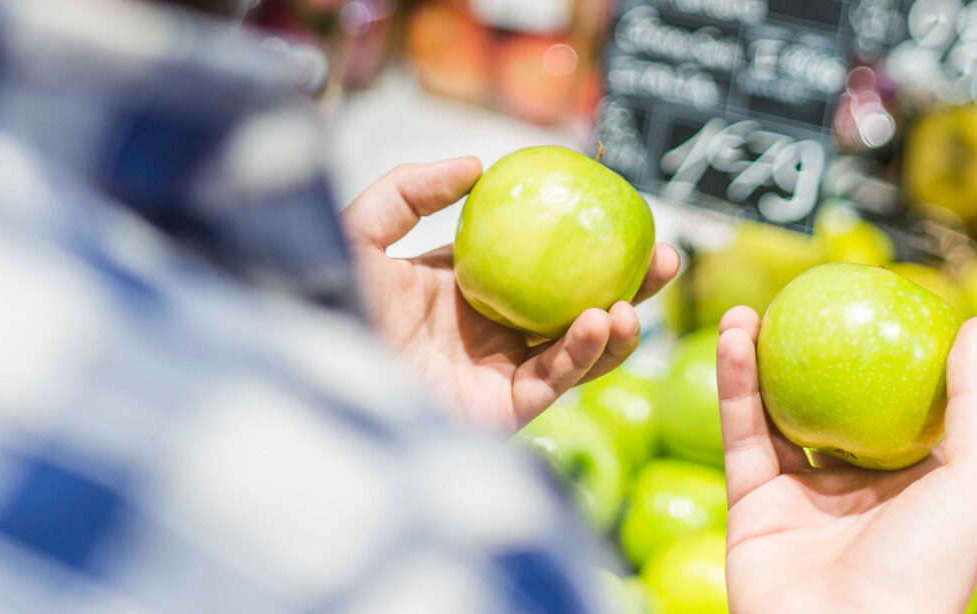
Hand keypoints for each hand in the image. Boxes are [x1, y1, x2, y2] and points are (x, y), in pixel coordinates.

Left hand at [340, 157, 678, 430]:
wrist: (312, 370)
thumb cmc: (325, 302)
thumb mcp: (362, 230)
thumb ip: (412, 189)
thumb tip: (477, 163)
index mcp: (466, 289)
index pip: (539, 263)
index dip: (583, 243)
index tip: (622, 213)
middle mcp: (490, 332)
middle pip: (574, 305)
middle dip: (625, 285)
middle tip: (663, 257)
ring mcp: (498, 372)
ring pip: (577, 350)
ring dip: (617, 326)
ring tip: (635, 298)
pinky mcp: (501, 411)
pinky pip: (555, 380)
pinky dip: (583, 353)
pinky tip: (600, 321)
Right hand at [717, 307, 976, 613]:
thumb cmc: (927, 570)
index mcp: (911, 481)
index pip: (894, 404)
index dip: (879, 355)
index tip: (866, 305)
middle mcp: (854, 486)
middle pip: (826, 402)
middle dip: (808, 353)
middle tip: (796, 306)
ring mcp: (799, 494)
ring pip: (774, 412)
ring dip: (758, 359)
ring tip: (746, 312)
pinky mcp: (751, 502)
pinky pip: (741, 433)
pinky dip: (733, 384)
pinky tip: (734, 340)